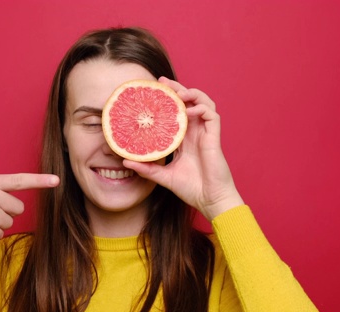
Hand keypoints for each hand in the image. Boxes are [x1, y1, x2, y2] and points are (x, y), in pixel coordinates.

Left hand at [123, 77, 243, 220]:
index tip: (154, 91)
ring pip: (203, 103)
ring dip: (192, 94)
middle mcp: (195, 133)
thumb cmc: (191, 189)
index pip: (177, 113)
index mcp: (185, 139)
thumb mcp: (163, 176)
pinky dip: (201, 108)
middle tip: (163, 82)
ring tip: (178, 92)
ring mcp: (206, 133)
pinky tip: (189, 110)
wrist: (210, 200)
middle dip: (178, 89)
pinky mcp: (214, 137)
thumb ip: (146, 169)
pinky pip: (211, 115)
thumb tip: (125, 162)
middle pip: (189, 102)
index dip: (168, 100)